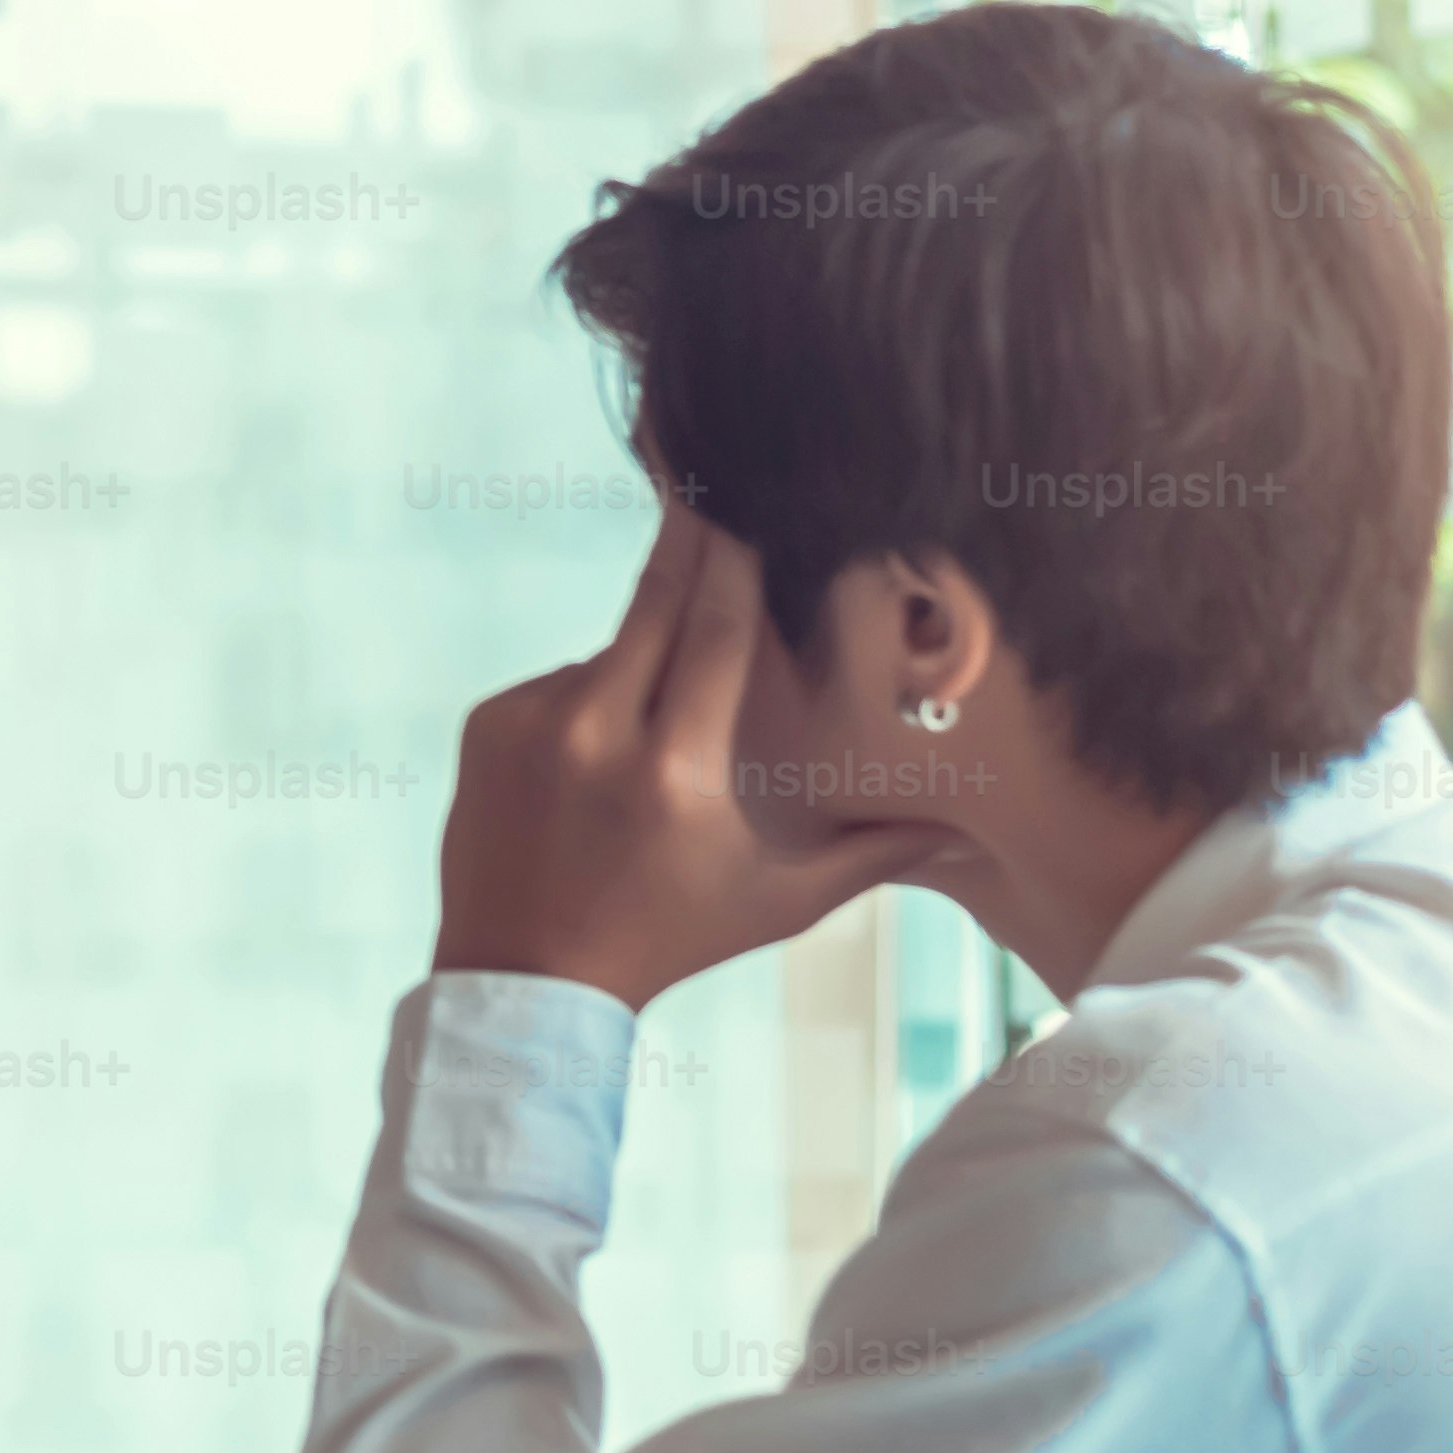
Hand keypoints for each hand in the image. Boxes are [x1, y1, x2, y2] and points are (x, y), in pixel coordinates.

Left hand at [435, 510, 943, 1012]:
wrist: (525, 977)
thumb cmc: (667, 938)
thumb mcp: (777, 903)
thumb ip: (870, 855)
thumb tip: (965, 832)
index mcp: (674, 770)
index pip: (715, 629)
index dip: (735, 556)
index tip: (744, 495)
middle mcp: (594, 734)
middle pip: (654, 602)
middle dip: (688, 539)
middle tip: (709, 475)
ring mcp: (530, 724)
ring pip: (610, 648)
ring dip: (644, 660)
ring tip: (654, 729)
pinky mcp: (488, 723)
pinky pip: (559, 681)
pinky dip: (589, 700)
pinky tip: (596, 762)